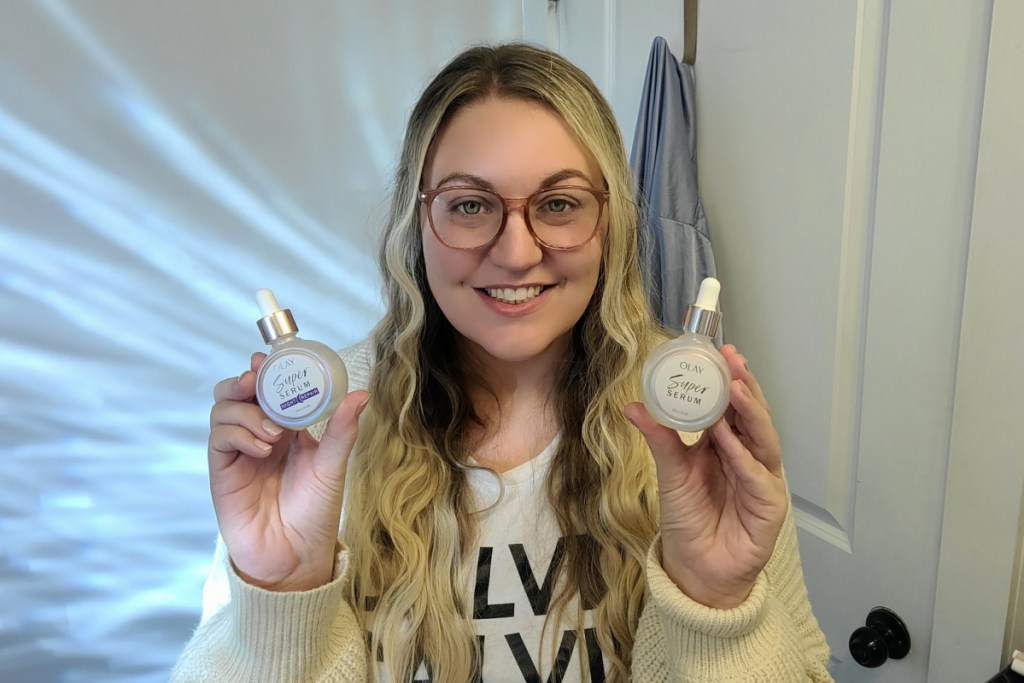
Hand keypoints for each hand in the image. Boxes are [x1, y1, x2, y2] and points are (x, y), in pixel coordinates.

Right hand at [207, 352, 368, 591]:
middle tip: (257, 381)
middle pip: (238, 391)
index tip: (269, 358)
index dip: (267, 369)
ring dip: (246, 410)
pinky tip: (263, 448)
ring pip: (224, 408)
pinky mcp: (223, 470)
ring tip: (273, 433)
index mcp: (288, 428)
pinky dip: (238, 433)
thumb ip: (342, 431)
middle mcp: (260, 434)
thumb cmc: (315, 512)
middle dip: (246, 380)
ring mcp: (238, 451)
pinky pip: (219, 437)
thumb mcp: (332, 467)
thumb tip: (361, 394)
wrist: (294, 557)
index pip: (270, 387)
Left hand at [625, 344, 787, 608]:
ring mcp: (762, 478)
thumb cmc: (688, 518)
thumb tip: (631, 405)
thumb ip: (658, 438)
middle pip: (753, 415)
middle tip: (733, 360)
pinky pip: (757, 476)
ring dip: (750, 413)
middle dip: (745, 386)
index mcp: (726, 443)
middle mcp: (748, 455)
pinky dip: (743, 456)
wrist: (696, 567)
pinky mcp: (769, 504)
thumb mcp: (669, 472)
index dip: (729, 378)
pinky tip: (729, 439)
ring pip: (763, 438)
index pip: (733, 404)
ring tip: (735, 389)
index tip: (720, 351)